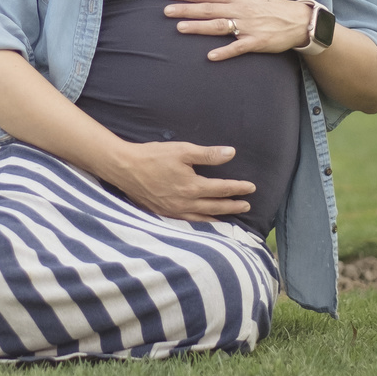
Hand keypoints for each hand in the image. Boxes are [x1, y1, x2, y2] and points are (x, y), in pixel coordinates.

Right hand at [107, 139, 255, 221]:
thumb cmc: (153, 156)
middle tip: (247, 205)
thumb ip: (208, 154)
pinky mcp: (164, 214)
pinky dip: (202, 224)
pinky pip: (189, 223)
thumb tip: (231, 153)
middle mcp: (186, 203)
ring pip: (204, 219)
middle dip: (233, 206)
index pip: (222, 189)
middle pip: (216, 206)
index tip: (251, 188)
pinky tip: (204, 223)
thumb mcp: (182, 150)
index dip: (238, 188)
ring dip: (220, 217)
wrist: (125, 169)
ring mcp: (175, 211)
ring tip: (231, 219)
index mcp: (193, 186)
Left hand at [163, 0, 310, 61]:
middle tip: (166, 10)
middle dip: (187, 9)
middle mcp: (240, 9)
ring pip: (219, 26)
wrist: (296, 21)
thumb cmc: (270, 3)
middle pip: (209, 8)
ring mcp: (247, 26)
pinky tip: (210, 55)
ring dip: (199, 27)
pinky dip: (225, 51)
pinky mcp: (255, 42)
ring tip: (180, 28)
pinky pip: (238, 47)